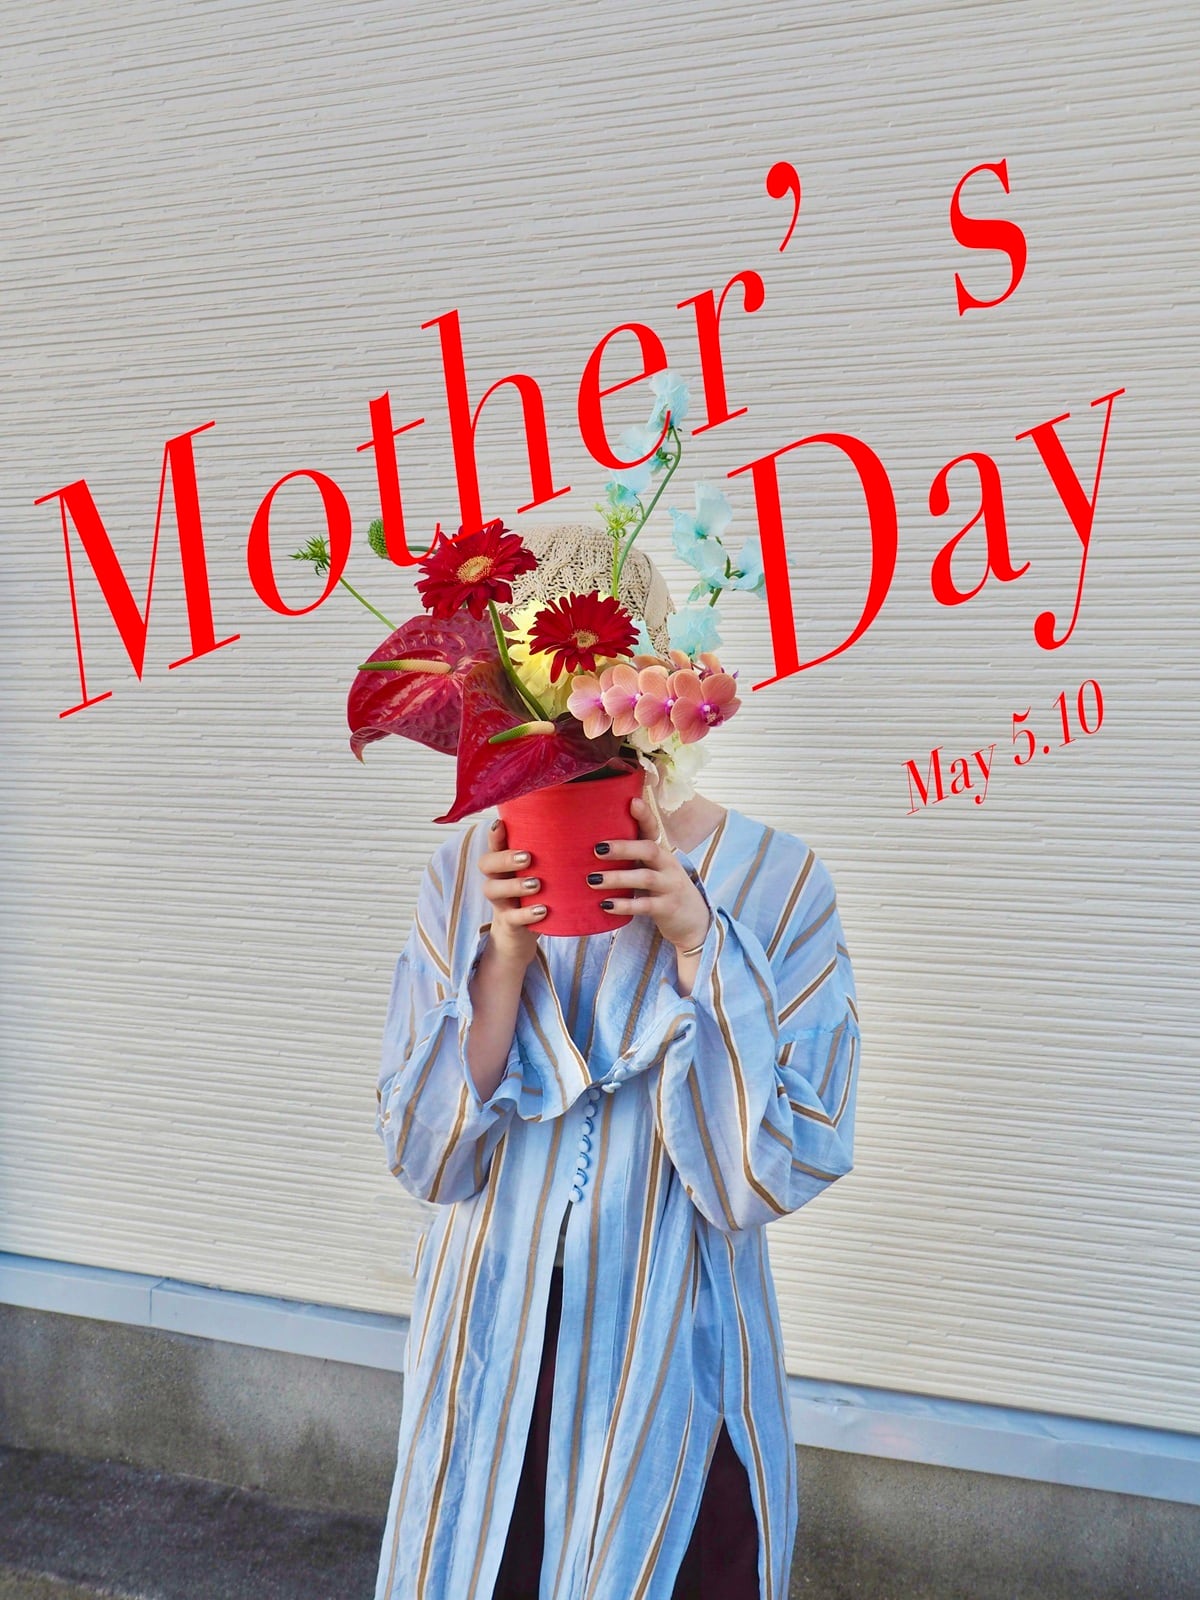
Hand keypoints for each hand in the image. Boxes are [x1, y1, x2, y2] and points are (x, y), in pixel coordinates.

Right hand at [478, 818, 545, 968]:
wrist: (524, 930)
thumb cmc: (539, 890)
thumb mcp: (543, 869)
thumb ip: (551, 852)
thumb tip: (585, 826)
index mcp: (504, 861)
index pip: (493, 843)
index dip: (494, 834)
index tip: (501, 824)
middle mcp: (497, 878)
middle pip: (486, 864)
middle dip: (505, 859)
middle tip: (528, 857)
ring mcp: (501, 901)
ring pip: (493, 890)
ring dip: (515, 885)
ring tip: (537, 884)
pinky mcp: (509, 921)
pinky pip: (511, 918)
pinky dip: (526, 914)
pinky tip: (542, 910)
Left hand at [588, 795, 711, 951]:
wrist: (693, 920)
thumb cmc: (662, 889)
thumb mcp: (652, 868)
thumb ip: (631, 856)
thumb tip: (590, 845)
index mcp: (661, 852)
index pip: (653, 829)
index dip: (644, 815)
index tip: (632, 802)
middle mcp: (668, 865)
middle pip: (649, 849)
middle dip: (623, 848)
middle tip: (597, 849)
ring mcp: (670, 886)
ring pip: (645, 878)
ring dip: (617, 878)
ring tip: (592, 879)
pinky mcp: (668, 908)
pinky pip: (646, 905)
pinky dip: (625, 905)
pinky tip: (606, 905)